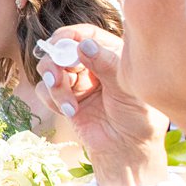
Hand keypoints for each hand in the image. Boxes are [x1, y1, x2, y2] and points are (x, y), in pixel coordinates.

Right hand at [32, 26, 167, 185]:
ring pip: (49, 70)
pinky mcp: (64, 99)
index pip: (86, 35)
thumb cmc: (139, 119)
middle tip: (57, 77)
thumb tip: (84, 45)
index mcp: (112, 55)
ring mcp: (77, 82)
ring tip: (68, 104)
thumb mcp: (127, 89)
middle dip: (56, 62)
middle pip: (61, 50)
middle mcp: (92, 65)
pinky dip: (53, 100)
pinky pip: (46, 91)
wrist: (128, 151)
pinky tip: (70, 112)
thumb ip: (106, 65)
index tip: (60, 43)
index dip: (70, 36)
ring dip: (54, 85)